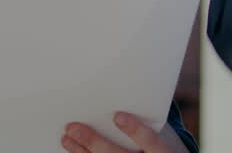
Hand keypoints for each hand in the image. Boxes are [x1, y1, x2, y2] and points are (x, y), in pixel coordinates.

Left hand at [62, 112, 189, 152]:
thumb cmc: (165, 145)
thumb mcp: (164, 132)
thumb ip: (148, 116)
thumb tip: (129, 86)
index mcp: (163, 151)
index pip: (150, 141)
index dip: (135, 130)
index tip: (118, 116)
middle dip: (93, 141)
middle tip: (73, 126)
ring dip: (81, 151)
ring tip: (66, 137)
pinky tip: (73, 149)